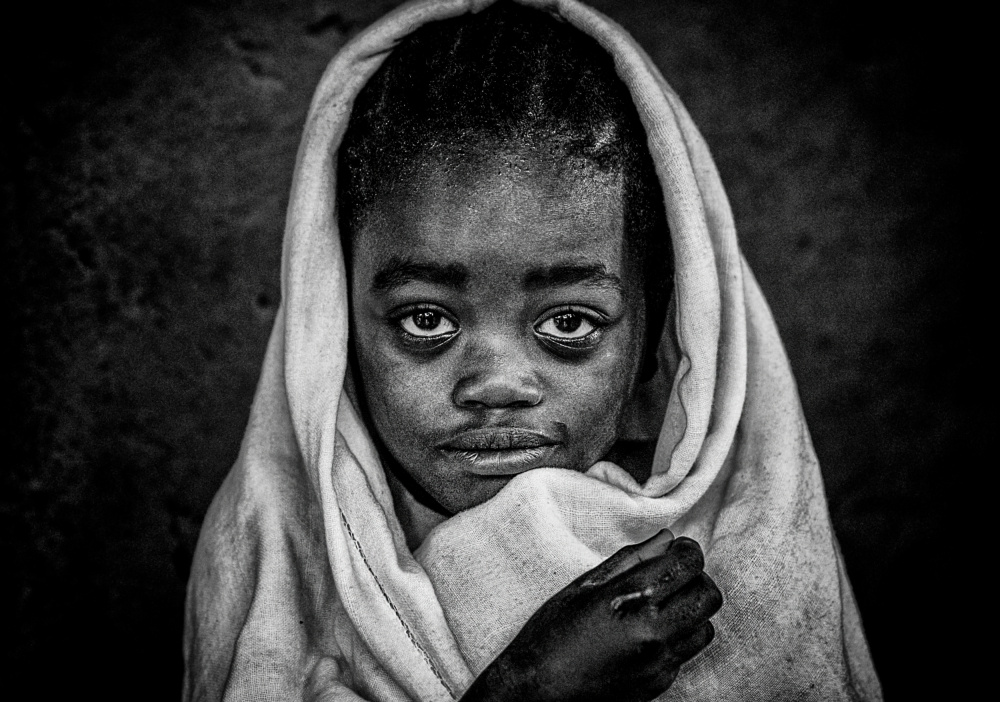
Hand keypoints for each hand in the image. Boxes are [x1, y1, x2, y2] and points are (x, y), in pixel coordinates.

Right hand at [461, 530, 721, 701]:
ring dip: (691, 610)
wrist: (538, 691)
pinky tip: (651, 632)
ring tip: (665, 605)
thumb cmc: (552, 634)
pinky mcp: (659, 683)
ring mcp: (659, 661)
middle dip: (697, 578)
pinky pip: (686, 652)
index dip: (688, 550)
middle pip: (707, 595)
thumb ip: (629, 559)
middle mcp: (652, 631)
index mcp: (630, 599)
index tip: (677, 549)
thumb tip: (666, 538)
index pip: (687, 564)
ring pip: (705, 626)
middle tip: (675, 575)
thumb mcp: (583, 586)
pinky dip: (677, 637)